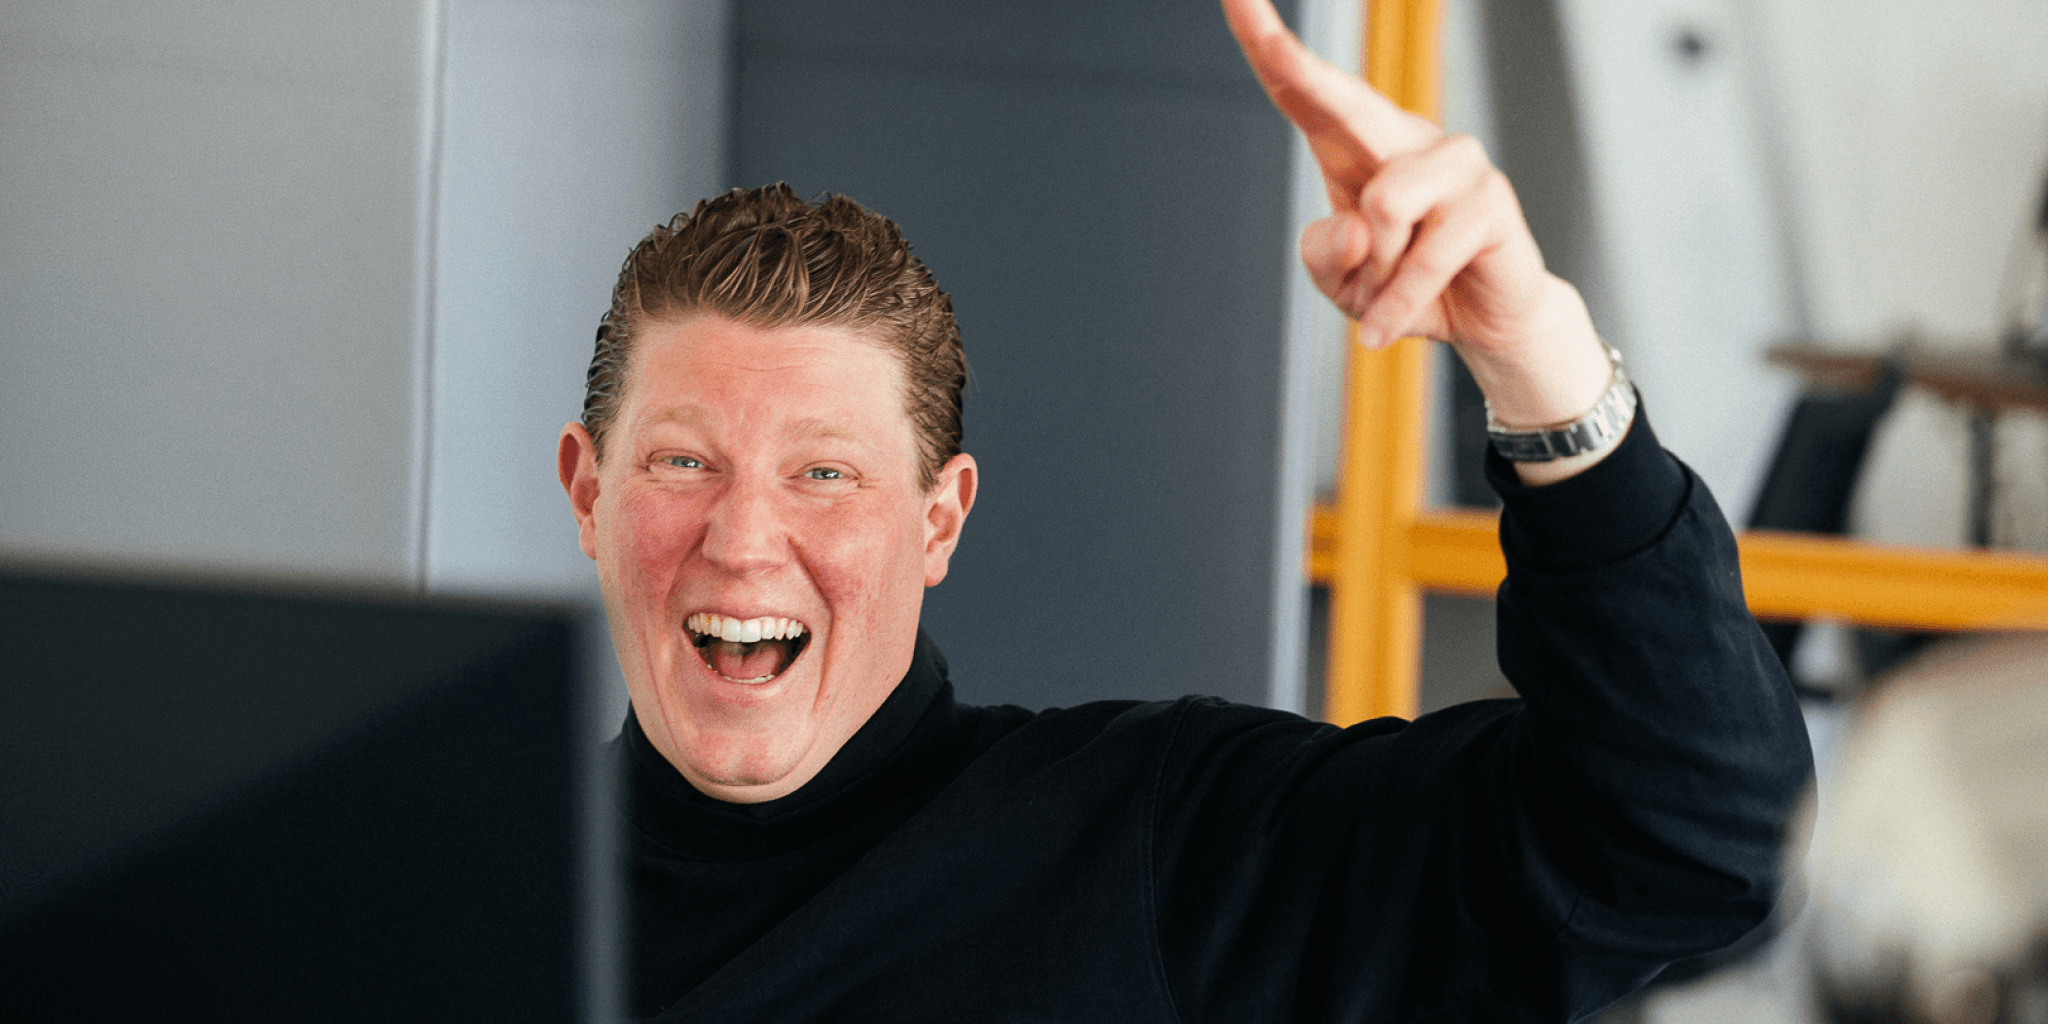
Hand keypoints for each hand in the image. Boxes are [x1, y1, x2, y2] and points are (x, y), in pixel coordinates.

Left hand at [1221, 0, 1614, 448]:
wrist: (1483, 323)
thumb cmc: (1403, 288)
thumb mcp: (1340, 282)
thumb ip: (1325, 253)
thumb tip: (1360, 222)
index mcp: (1354, 145)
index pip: (1303, 90)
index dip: (1266, 42)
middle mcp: (1405, 138)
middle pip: (1342, 98)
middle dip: (1293, 62)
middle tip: (1249, 13)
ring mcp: (1454, 162)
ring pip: (1382, 206)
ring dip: (1375, 272)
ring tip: (1388, 290)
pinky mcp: (1490, 200)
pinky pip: (1421, 257)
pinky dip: (1396, 304)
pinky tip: (1387, 326)